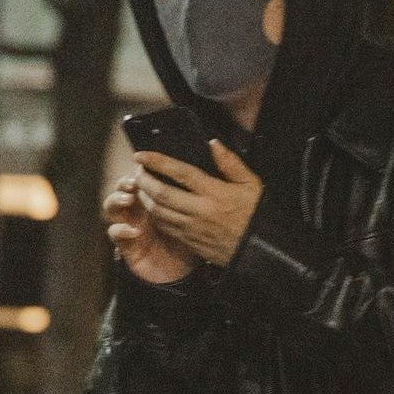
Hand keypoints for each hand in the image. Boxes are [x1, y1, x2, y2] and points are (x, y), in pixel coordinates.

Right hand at [103, 167, 198, 283]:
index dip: (140, 170)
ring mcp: (129, 226)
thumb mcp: (198, 217)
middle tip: (134, 181)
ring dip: (117, 200)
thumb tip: (208, 164)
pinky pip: (115, 234)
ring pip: (112, 207)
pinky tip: (134, 231)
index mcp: (154, 200)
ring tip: (129, 200)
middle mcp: (138, 210)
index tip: (145, 164)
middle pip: (122, 189)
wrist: (185, 274)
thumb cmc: (192, 241)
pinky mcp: (126, 245)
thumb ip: (198, 195)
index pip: (142, 179)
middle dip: (125, 182)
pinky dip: (121, 230)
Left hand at [132, 139, 263, 267]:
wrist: (257, 250)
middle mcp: (200, 210)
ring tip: (141, 186)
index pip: (180, 173)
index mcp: (215, 193)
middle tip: (137, 170)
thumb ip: (231, 162)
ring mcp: (192, 227)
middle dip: (143, 179)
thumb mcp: (250, 184)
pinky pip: (164, 226)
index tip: (141, 154)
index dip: (157, 162)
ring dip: (145, 197)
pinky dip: (154, 214)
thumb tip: (213, 143)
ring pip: (158, 211)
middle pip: (161, 193)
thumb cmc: (255, 214)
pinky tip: (153, 206)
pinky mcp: (189, 241)